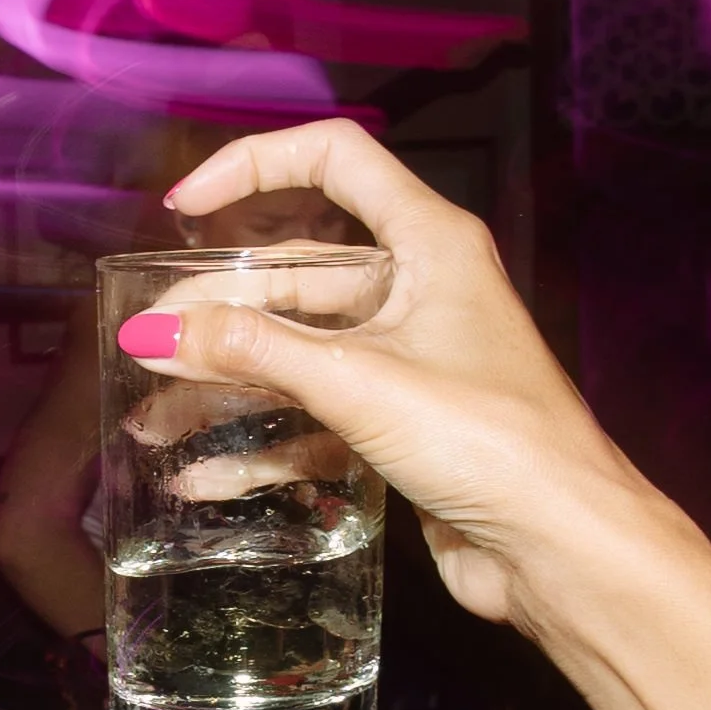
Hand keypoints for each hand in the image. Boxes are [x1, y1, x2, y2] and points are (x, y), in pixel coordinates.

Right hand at [116, 119, 654, 627]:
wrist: (563, 549)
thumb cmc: (490, 440)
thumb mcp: (359, 382)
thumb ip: (254, 351)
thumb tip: (153, 331)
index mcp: (430, 242)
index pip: (335, 160)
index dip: (255, 165)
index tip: (185, 206)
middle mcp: (420, 288)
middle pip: (300, 270)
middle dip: (220, 304)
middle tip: (147, 340)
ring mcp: (410, 357)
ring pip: (300, 349)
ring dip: (229, 381)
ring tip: (155, 418)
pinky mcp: (402, 423)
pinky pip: (317, 414)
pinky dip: (264, 440)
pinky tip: (206, 476)